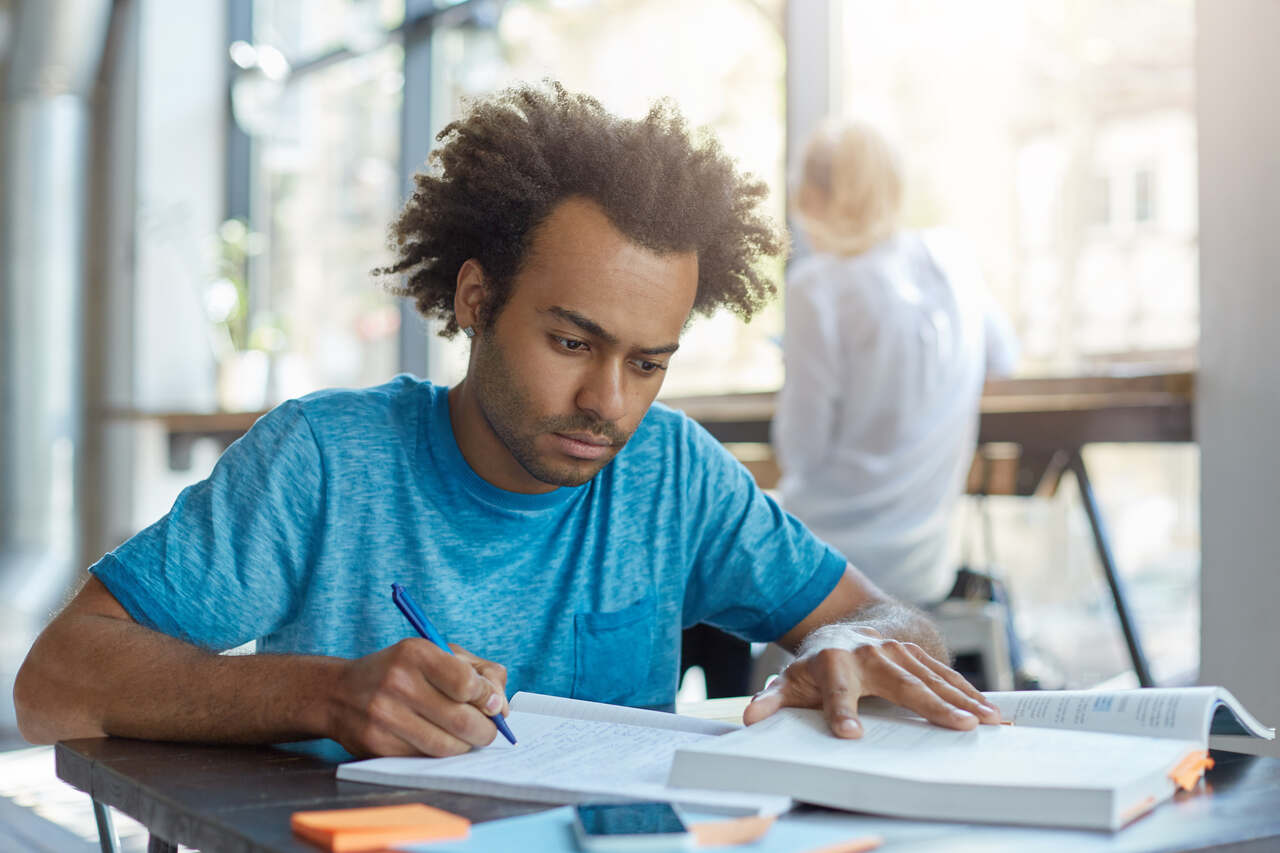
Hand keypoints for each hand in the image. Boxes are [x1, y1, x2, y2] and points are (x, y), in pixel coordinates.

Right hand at [326, 638, 508, 756]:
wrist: (341, 692)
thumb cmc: (401, 671)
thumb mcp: (437, 653)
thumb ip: (478, 671)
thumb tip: (500, 706)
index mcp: (416, 653)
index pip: (467, 684)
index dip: (488, 698)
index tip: (492, 704)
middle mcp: (398, 683)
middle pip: (462, 720)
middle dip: (485, 730)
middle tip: (487, 729)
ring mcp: (384, 716)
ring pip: (446, 746)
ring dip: (466, 746)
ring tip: (466, 737)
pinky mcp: (377, 745)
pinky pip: (425, 758)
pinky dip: (441, 754)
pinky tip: (439, 740)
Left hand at [742, 627, 1000, 737]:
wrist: (842, 628)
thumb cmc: (814, 667)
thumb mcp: (789, 682)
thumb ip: (772, 700)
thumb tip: (751, 717)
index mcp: (833, 663)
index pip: (837, 691)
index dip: (841, 712)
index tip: (850, 734)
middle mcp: (868, 654)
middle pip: (900, 684)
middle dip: (929, 705)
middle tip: (956, 727)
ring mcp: (896, 651)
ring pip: (931, 677)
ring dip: (961, 700)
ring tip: (984, 722)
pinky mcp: (915, 654)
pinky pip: (944, 675)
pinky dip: (969, 693)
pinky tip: (991, 712)